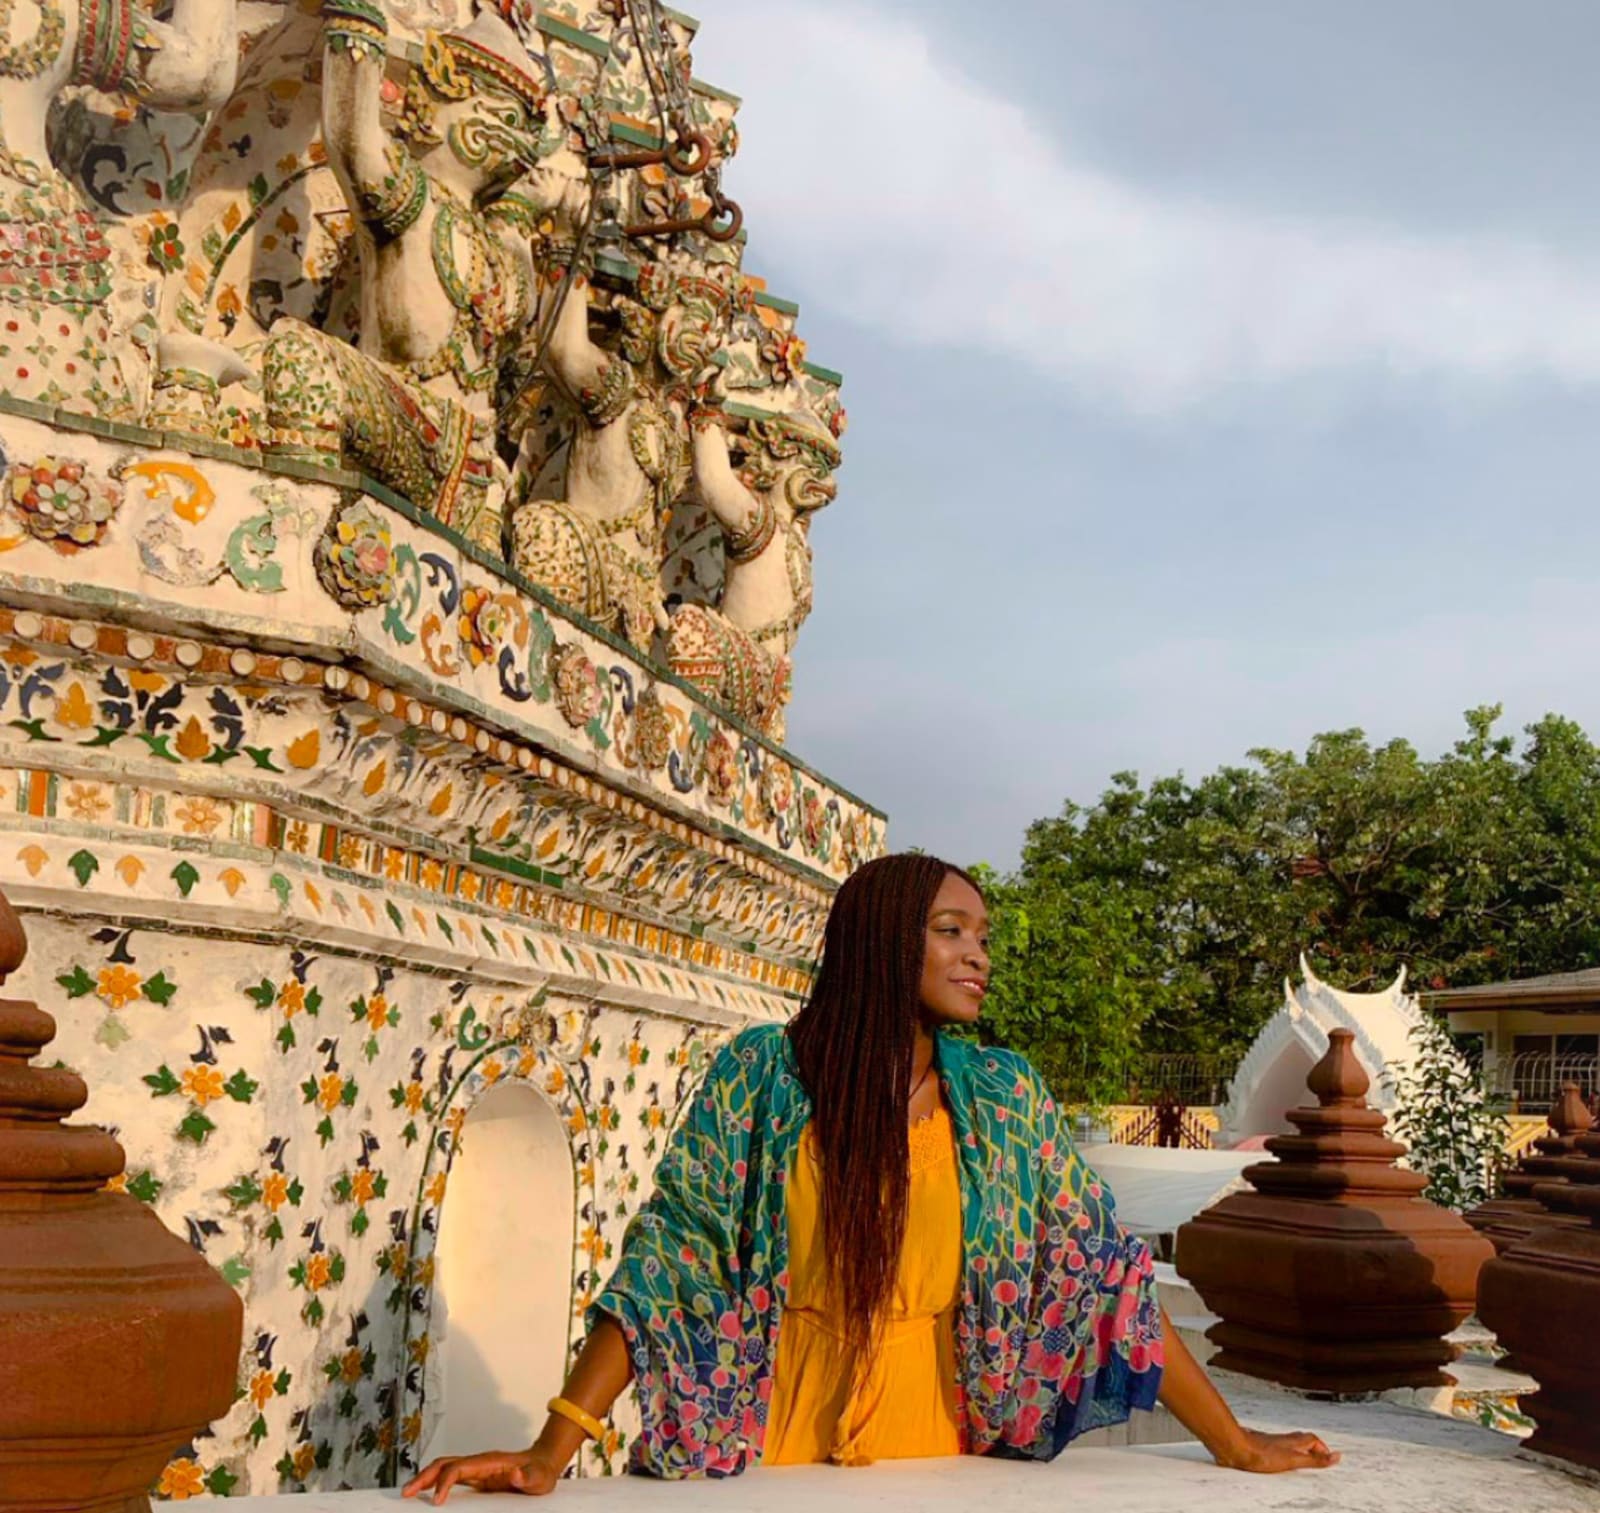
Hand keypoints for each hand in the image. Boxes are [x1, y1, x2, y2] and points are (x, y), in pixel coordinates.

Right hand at [402, 1447, 559, 1503]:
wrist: (544, 1464)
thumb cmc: (541, 1471)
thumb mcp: (539, 1477)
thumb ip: (529, 1476)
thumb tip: (516, 1475)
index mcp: (489, 1462)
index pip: (459, 1468)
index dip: (445, 1482)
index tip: (437, 1502)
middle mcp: (479, 1463)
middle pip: (444, 1464)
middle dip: (424, 1477)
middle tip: (405, 1493)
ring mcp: (477, 1469)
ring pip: (444, 1469)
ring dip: (425, 1479)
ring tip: (409, 1493)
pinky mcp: (477, 1478)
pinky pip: (451, 1478)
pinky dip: (435, 1484)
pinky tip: (428, 1495)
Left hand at [1214, 1427, 1338, 1473]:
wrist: (1236, 1447)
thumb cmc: (1263, 1454)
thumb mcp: (1294, 1460)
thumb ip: (1316, 1460)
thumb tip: (1337, 1456)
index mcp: (1294, 1441)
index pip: (1313, 1440)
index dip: (1322, 1448)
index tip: (1328, 1457)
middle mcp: (1283, 1439)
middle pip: (1302, 1439)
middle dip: (1312, 1447)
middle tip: (1318, 1457)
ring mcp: (1271, 1441)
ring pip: (1288, 1442)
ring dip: (1297, 1449)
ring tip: (1301, 1458)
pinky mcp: (1260, 1446)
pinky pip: (1276, 1447)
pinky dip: (1283, 1452)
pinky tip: (1277, 1458)